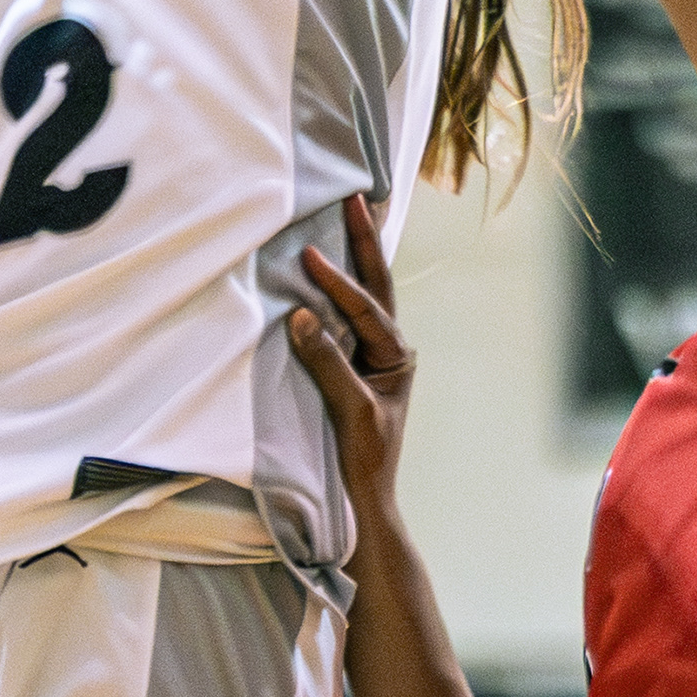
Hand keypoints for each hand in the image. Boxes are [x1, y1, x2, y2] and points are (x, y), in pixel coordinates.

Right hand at [287, 192, 417, 532]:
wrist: (366, 499)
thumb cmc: (364, 459)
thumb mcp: (349, 411)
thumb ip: (328, 362)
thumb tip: (299, 315)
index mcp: (397, 358)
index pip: (367, 309)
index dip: (338, 283)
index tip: (309, 256)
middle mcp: (389, 350)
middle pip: (377, 286)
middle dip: (366, 242)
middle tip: (357, 197)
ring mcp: (372, 355)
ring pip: (365, 296)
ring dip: (356, 257)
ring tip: (348, 215)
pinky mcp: (352, 364)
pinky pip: (344, 316)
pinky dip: (336, 287)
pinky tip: (322, 266)